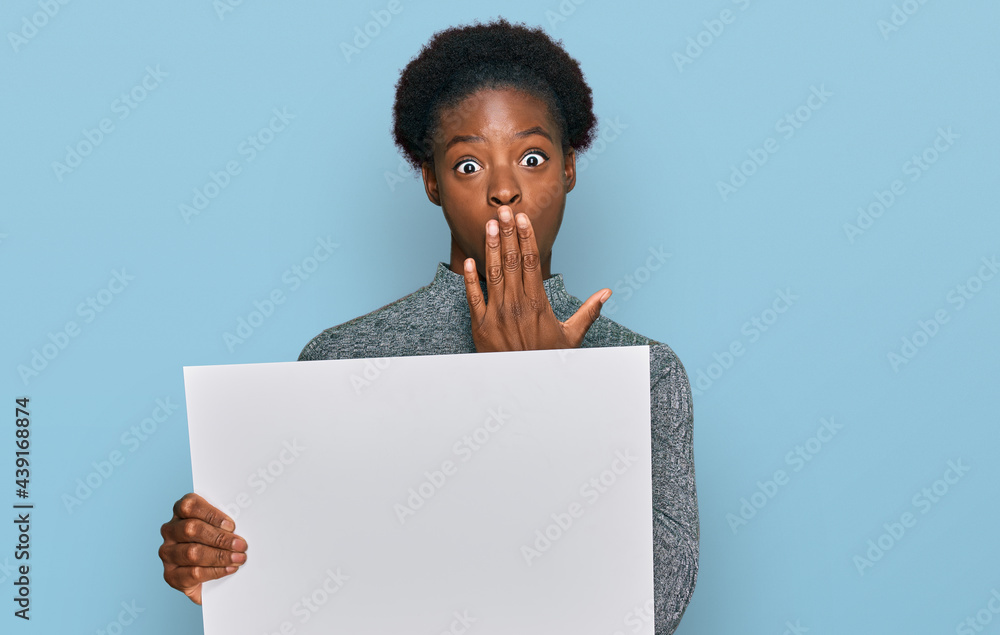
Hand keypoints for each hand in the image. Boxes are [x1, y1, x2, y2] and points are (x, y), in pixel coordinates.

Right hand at [159, 493, 247, 604]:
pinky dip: (215, 571)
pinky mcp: (171, 575)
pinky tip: (229, 569)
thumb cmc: (217, 542)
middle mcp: (170, 530)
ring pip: (192, 552)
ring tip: (239, 558)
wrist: (207, 577)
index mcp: (181, 512)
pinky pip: (193, 573)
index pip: (190, 506)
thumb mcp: (220, 527)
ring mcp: (168, 553)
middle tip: (241, 545)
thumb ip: (225, 523)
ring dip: (220, 556)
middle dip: (220, 538)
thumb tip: (245, 522)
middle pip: (191, 529)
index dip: (211, 515)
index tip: (231, 525)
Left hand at [462, 205, 610, 352]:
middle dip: (508, 234)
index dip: (526, 238)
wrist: (525, 386)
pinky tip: (468, 261)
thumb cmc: (548, 359)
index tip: (523, 219)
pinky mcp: (480, 326)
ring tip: (490, 225)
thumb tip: (607, 293)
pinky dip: (469, 279)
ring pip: (493, 274)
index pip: (530, 263)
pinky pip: (473, 297)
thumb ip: (588, 312)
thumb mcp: (571, 336)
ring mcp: (496, 314)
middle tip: (504, 210)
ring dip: (491, 248)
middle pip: (511, 262)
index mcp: (537, 304)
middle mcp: (516, 305)